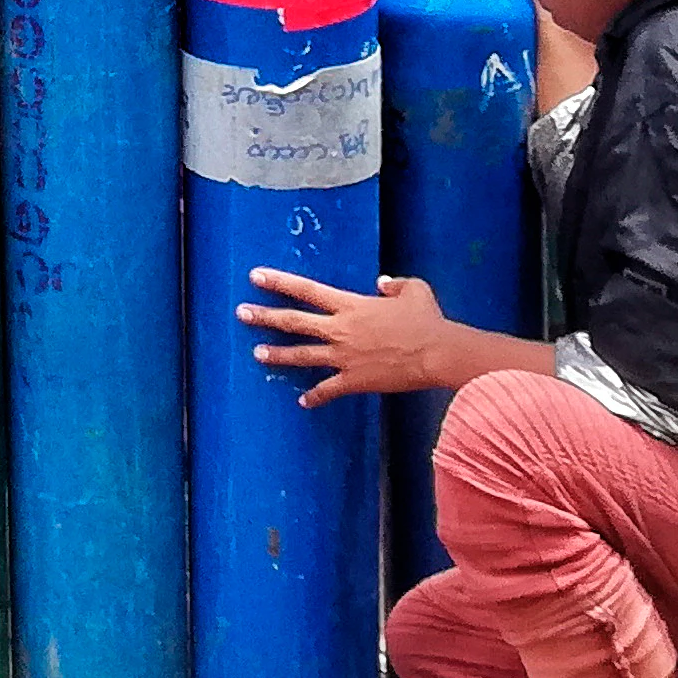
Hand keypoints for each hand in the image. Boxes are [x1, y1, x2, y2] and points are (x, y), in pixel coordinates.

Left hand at [240, 268, 458, 401]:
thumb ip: (395, 285)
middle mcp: (341, 330)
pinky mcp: (354, 380)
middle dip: (264, 316)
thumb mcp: (415, 290)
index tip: (255, 277)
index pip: (307, 290)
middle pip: (294, 322)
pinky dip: (316, 396)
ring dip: (277, 355)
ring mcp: (344, 357)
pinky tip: (304, 401)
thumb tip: (383, 282)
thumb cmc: (426, 319)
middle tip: (240, 313)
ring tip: (256, 354)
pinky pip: (329, 389)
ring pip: (302, 355)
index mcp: (351, 306)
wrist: (437, 353)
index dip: (279, 282)